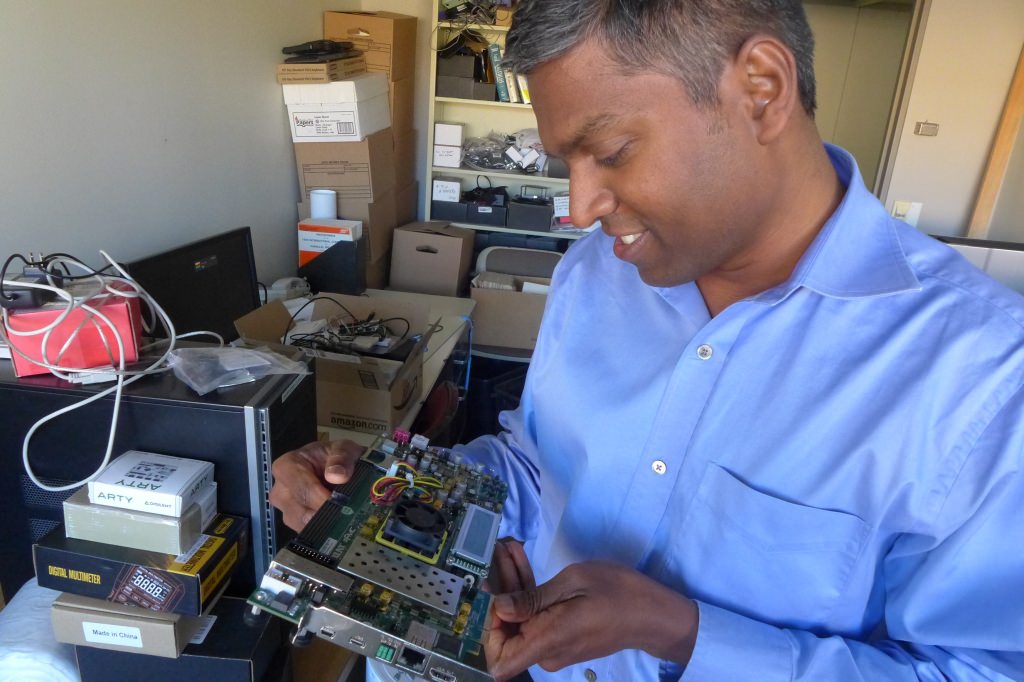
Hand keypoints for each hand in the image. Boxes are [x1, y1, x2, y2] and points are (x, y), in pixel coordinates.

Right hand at [269, 440, 363, 530]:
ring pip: (304, 525)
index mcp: (286, 467)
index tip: (342, 505)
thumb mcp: (344, 449)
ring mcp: (286, 510)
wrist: (339, 468)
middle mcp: (280, 491)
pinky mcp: (295, 524)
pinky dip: (325, 530)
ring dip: (327, 523)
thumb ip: (341, 458)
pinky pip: (308, 533)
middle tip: (349, 513)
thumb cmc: (337, 457)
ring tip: (346, 515)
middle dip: (327, 514)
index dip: (322, 499)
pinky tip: (340, 522)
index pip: (302, 489)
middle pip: (301, 511)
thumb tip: (336, 476)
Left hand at [486, 560, 699, 680]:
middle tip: (498, 552)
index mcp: (548, 640)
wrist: (652, 612)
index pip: (500, 663)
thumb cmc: (618, 593)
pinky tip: (521, 562)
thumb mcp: (574, 582)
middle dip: (498, 591)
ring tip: (509, 549)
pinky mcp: (560, 636)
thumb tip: (498, 608)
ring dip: (512, 585)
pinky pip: (534, 619)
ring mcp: (553, 646)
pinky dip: (527, 593)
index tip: (492, 595)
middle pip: (506, 631)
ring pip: (519, 620)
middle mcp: (546, 651)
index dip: (487, 632)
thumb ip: (533, 598)